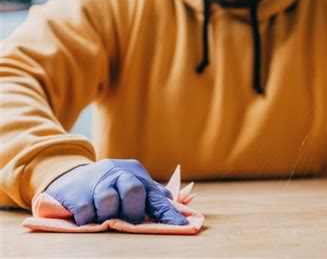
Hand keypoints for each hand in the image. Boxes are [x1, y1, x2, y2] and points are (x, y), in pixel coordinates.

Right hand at [45, 159, 188, 225]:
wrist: (70, 175)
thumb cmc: (109, 184)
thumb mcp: (130, 181)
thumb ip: (150, 193)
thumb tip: (173, 203)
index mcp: (136, 174)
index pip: (156, 196)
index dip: (168, 213)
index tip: (182, 227)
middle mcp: (118, 174)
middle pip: (133, 191)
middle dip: (133, 211)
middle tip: (128, 220)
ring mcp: (97, 183)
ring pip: (108, 201)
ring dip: (107, 215)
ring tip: (103, 216)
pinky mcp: (77, 194)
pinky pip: (86, 212)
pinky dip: (88, 219)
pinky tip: (87, 216)